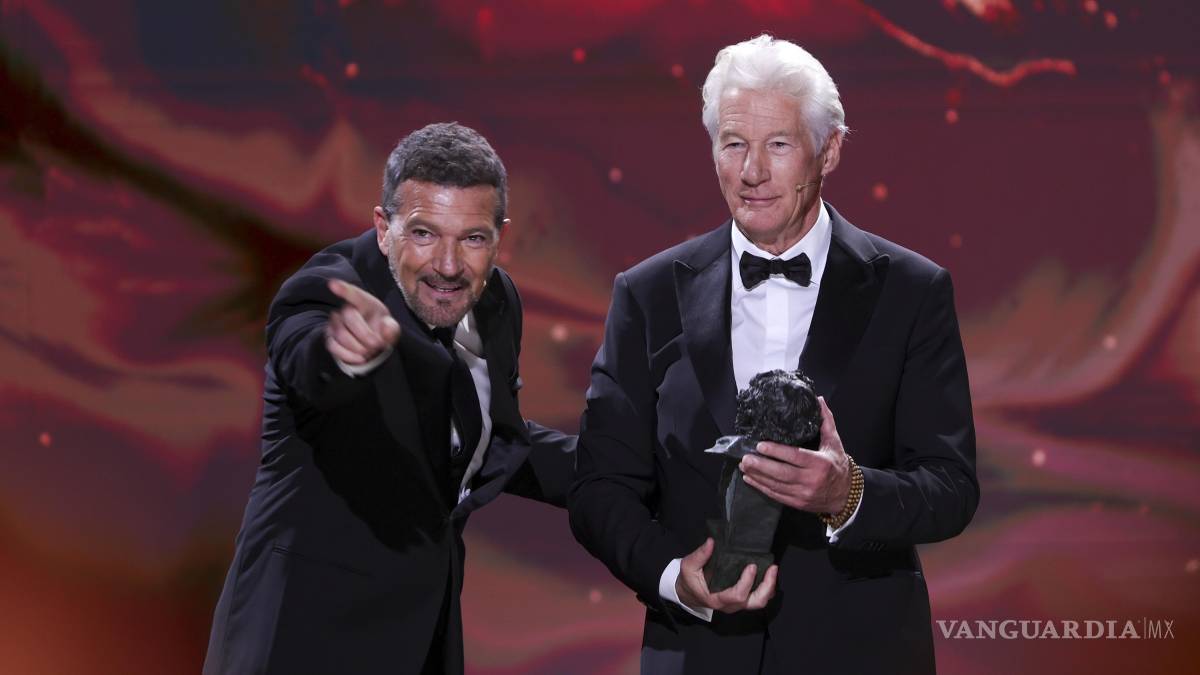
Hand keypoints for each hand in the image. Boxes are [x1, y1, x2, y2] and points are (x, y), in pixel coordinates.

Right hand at [325, 279, 400, 364]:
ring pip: (341, 334)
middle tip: (377, 344)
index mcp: (364, 302)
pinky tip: (360, 358)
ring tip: (369, 351)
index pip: (354, 293)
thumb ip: (392, 328)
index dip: (344, 289)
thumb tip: (385, 327)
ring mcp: (335, 324)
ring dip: (358, 347)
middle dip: (365, 334)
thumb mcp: (391, 329)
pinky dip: (348, 355)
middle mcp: (346, 309)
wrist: (372, 345)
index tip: (333, 284)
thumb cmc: (381, 330)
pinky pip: (333, 346)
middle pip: (349, 316)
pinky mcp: (329, 338)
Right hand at [675, 538, 776, 613]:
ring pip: (759, 602)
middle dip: (767, 586)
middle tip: (772, 568)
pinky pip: (758, 598)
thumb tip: (711, 542)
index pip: (737, 595)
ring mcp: (737, 604)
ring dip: (769, 587)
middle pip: (756, 602)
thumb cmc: (689, 580)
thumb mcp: (689, 566)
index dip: (747, 582)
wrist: (688, 593)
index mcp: (717, 599)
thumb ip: (700, 555)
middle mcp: (730, 605)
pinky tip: (768, 574)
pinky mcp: (741, 600)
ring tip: (773, 570)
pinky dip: (766, 588)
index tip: (751, 566)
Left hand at [739, 397, 850, 513]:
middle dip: (761, 466)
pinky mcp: (797, 503)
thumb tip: (818, 400)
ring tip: (744, 467)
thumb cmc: (837, 465)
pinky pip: (776, 495)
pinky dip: (762, 487)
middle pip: (782, 473)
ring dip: (758, 476)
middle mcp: (811, 480)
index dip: (777, 451)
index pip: (795, 456)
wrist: (845, 495)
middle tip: (745, 458)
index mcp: (820, 463)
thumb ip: (826, 421)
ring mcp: (803, 494)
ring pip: (776, 485)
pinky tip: (750, 480)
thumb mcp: (834, 442)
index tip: (761, 445)